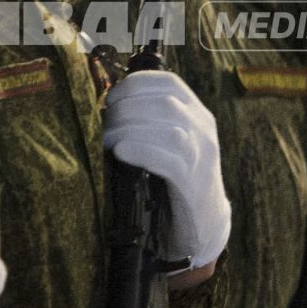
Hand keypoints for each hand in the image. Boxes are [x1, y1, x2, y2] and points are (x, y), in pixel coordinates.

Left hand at [102, 70, 230, 268]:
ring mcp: (202, 156)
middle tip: (103, 124)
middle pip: (165, 103)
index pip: (169, 83)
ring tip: (107, 141)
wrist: (202, 224)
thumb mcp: (167, 143)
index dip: (136, 84)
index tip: (111, 97)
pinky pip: (169, 160)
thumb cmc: (174, 179)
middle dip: (127, 109)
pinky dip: (141, 151)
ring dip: (130, 130)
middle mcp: (203, 129)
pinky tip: (120, 152)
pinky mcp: (193, 183)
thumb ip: (149, 122)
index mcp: (196, 113)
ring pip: (169, 129)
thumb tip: (106, 108)